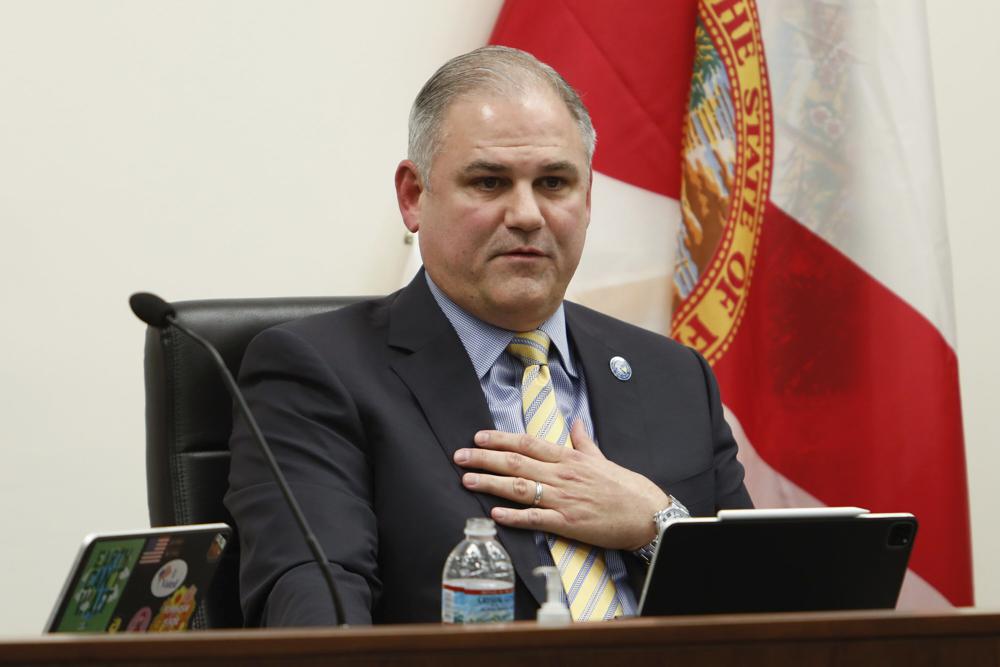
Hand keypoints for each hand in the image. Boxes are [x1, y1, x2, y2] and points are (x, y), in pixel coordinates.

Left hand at [453, 420, 670, 550]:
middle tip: (459, 456)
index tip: (478, 437)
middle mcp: (563, 475)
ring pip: (520, 488)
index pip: (528, 444)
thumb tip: (576, 421)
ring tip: (467, 480)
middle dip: (485, 458)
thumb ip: (584, 441)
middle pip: (516, 462)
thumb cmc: (626, 487)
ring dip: (491, 483)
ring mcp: (564, 499)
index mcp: (570, 458)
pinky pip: (536, 519)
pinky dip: (515, 516)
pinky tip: (496, 514)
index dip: (501, 439)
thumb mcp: (602, 458)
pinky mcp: (568, 524)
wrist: (647, 514)